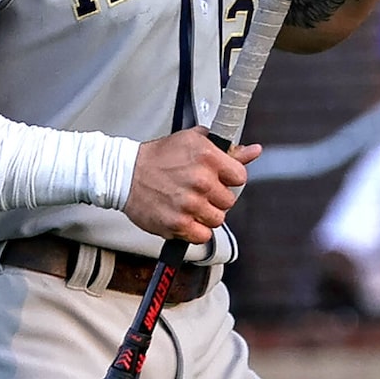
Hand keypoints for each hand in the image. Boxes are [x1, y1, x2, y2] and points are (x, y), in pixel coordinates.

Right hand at [125, 127, 261, 245]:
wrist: (125, 174)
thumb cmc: (159, 157)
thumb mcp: (194, 142)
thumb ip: (228, 150)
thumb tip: (254, 151)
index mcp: (207, 156)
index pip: (240, 177)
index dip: (229, 179)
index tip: (217, 179)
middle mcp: (201, 180)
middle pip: (229, 201)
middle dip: (215, 198)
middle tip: (198, 191)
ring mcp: (190, 203)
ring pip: (217, 219)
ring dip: (205, 215)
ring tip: (189, 204)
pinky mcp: (178, 223)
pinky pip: (203, 236)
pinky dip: (195, 230)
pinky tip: (184, 217)